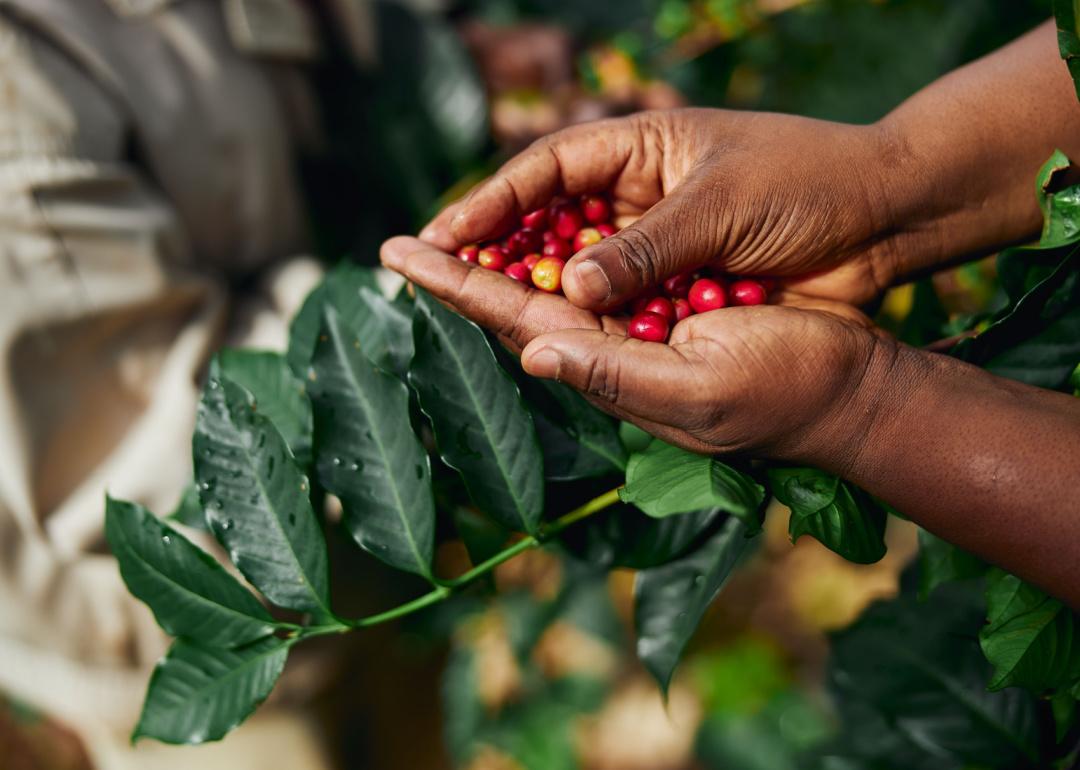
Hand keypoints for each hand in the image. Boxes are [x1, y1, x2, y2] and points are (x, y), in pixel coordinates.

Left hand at [381, 236, 891, 464]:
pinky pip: (605, 273)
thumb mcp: (699, 390)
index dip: (455, 284)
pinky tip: (540, 232)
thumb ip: (615, 373)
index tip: (399, 254)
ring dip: (505, 255)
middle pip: (520, 299)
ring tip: (453, 232)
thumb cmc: (784, 390)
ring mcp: (640, 325)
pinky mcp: (672, 303)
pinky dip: (567, 249)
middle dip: (462, 269)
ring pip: (557, 283)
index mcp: (607, 367)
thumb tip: (535, 351)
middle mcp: (613, 347)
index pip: (514, 317)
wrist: (848, 384)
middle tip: (406, 243)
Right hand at [419, 108, 899, 309]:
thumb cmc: (807, 186)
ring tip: (469, 314)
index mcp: (640, 150)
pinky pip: (617, 309)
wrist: (883, 222)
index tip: (440, 236)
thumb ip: (647, 248)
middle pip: (545, 225)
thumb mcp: (723, 206)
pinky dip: (587, 325)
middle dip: (489, 251)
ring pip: (575, 272)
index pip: (544, 172)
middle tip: (428, 278)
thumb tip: (572, 289)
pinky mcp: (675, 290)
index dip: (488, 204)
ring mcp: (653, 246)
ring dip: (531, 292)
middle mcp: (635, 197)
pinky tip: (550, 342)